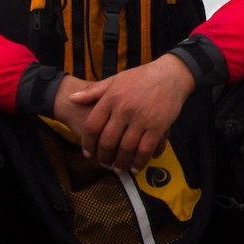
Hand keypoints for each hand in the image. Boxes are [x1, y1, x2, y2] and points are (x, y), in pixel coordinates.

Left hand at [66, 55, 196, 172]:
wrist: (171, 75)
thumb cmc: (141, 77)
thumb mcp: (115, 79)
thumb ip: (93, 91)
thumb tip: (72, 98)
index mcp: (111, 98)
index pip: (93, 126)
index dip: (88, 143)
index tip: (88, 153)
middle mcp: (124, 110)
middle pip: (108, 141)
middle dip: (104, 157)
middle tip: (104, 164)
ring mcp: (141, 119)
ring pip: (126, 149)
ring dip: (120, 163)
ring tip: (118, 168)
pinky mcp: (158, 127)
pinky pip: (145, 150)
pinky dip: (139, 161)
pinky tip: (135, 167)